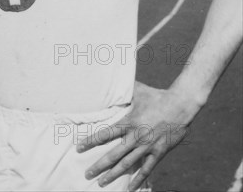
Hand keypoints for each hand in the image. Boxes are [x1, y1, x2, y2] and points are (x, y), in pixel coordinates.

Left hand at [77, 82, 191, 190]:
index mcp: (129, 122)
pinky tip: (130, 188)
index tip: (79, 147)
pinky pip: (147, 169)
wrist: (181, 105)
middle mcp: (136, 136)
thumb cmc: (157, 96)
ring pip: (127, 164)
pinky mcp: (159, 152)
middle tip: (87, 174)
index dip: (91, 141)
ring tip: (101, 183)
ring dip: (114, 174)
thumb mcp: (139, 90)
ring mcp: (148, 146)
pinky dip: (138, 179)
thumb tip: (113, 78)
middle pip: (114, 154)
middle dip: (99, 165)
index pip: (105, 134)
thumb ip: (125, 87)